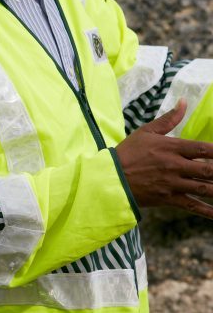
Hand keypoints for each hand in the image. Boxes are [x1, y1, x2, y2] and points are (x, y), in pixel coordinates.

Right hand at [116, 99, 212, 218]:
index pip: (204, 148)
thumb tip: (184, 101)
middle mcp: (175, 166)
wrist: (109, 178)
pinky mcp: (168, 199)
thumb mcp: (145, 132)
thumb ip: (168, 119)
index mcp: (171, 148)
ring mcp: (172, 184)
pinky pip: (192, 206)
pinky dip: (208, 211)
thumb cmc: (127, 153)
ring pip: (205, 189)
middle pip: (209, 170)